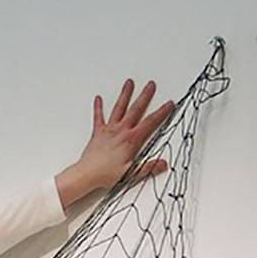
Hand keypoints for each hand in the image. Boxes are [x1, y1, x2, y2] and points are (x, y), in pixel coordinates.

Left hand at [55, 79, 177, 207]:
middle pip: (135, 110)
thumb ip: (148, 167)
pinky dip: (98, 108)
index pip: (150, 123)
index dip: (161, 113)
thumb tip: (163, 164)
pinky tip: (98, 98)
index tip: (170, 104)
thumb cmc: (106, 175)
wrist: (86, 174)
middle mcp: (121, 131)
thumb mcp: (131, 174)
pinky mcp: (98, 133)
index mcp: (131, 140)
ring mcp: (109, 130)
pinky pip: (98, 117)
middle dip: (144, 96)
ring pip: (119, 108)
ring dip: (125, 95)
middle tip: (151, 84)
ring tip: (129, 82)